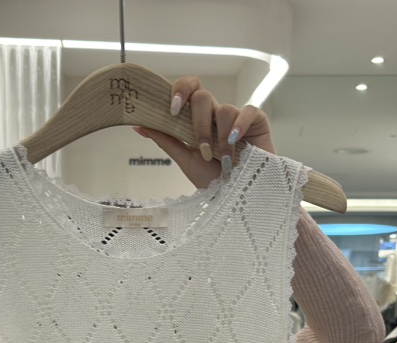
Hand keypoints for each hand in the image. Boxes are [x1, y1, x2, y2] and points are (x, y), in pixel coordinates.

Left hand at [134, 75, 276, 189]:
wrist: (240, 198)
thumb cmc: (215, 180)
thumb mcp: (186, 160)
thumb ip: (166, 140)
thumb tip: (139, 125)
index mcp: (198, 120)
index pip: (188, 91)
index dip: (179, 91)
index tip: (172, 110)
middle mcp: (216, 115)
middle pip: (202, 96)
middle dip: (198, 123)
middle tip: (200, 147)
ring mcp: (236, 117)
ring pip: (224, 108)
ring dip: (219, 138)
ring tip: (222, 160)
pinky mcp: (257, 121)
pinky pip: (247, 111)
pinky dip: (239, 126)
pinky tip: (235, 142)